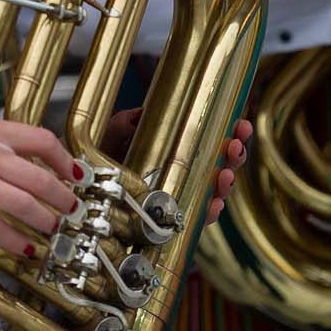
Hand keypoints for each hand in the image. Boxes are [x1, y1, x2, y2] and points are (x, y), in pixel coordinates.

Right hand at [0, 96, 80, 255]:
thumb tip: (0, 142)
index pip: (42, 141)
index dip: (64, 159)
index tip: (73, 171)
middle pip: (41, 179)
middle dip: (63, 198)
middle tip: (71, 209)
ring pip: (25, 205)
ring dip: (46, 221)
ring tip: (54, 230)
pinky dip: (14, 240)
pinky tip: (24, 248)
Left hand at [99, 107, 251, 222]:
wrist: (89, 187)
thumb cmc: (105, 158)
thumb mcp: (114, 133)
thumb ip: (128, 122)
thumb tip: (145, 112)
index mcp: (182, 147)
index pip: (215, 138)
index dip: (233, 132)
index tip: (241, 123)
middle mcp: (189, 171)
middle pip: (224, 163)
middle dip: (236, 154)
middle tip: (236, 145)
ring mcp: (185, 194)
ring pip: (217, 190)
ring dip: (227, 182)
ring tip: (226, 174)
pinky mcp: (176, 219)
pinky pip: (199, 217)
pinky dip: (209, 211)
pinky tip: (214, 203)